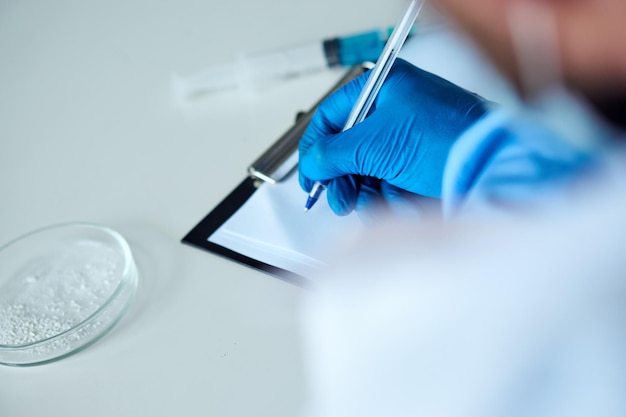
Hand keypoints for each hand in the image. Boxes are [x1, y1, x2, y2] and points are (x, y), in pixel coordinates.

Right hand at [298, 59, 489, 215]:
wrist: (491, 165)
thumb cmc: (446, 138)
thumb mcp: (375, 143)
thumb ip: (332, 153)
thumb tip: (311, 164)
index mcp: (384, 87)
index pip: (332, 115)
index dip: (315, 147)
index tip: (310, 174)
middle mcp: (396, 109)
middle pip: (349, 147)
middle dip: (342, 177)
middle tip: (337, 197)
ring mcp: (409, 137)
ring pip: (368, 169)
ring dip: (364, 191)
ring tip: (366, 203)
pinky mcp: (421, 162)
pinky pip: (390, 181)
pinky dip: (388, 196)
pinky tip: (397, 202)